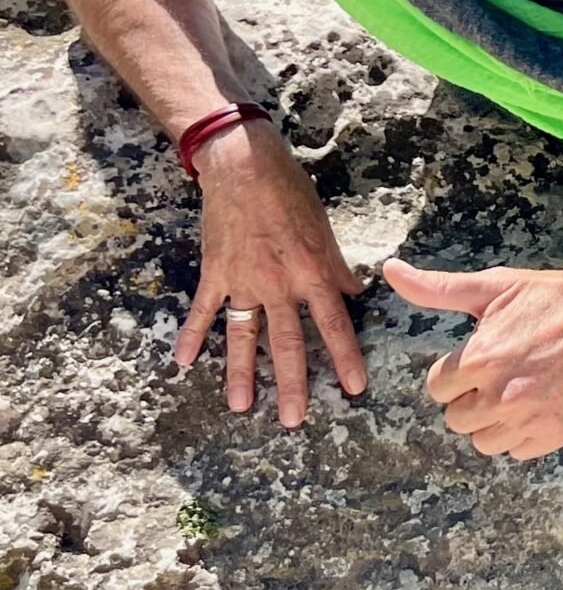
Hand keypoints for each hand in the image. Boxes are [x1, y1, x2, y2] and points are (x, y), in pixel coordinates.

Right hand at [177, 125, 367, 427]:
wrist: (245, 168)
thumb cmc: (292, 194)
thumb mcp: (325, 229)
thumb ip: (336, 267)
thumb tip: (353, 296)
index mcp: (313, 272)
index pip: (334, 324)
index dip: (345, 358)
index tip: (354, 389)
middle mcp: (279, 283)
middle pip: (287, 343)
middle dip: (291, 385)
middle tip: (293, 421)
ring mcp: (244, 281)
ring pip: (243, 337)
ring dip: (240, 374)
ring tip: (241, 407)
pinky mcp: (216, 274)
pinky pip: (204, 312)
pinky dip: (192, 336)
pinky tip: (181, 363)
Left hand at [384, 244, 562, 461]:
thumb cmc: (554, 297)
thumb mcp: (495, 287)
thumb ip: (438, 288)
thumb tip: (391, 270)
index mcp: (482, 359)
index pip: (438, 388)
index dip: (458, 371)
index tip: (482, 358)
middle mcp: (503, 395)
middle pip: (457, 419)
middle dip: (473, 397)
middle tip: (503, 372)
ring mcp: (532, 418)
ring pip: (484, 441)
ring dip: (494, 420)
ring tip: (520, 389)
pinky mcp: (557, 433)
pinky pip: (518, 450)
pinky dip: (524, 432)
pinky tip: (540, 402)